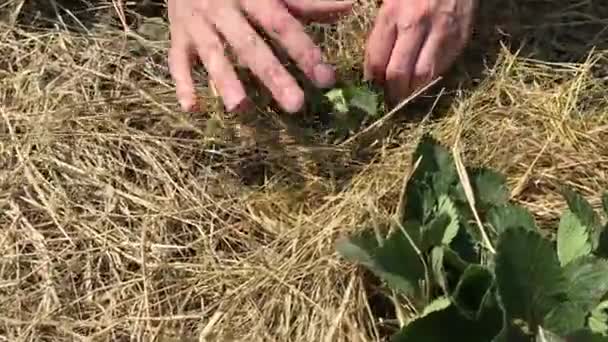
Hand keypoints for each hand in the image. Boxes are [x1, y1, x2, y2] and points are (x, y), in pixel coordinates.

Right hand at [167, 0, 352, 112]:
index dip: (304, 52)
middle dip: (273, 76)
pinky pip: (177, 61)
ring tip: (239, 109)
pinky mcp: (178, 36)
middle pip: (251, 46)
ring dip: (225, 82)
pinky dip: (182, 84)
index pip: (282, 26)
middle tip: (295, 106)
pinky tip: (192, 108)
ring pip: (213, 55)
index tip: (326, 80)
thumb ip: (306, 2)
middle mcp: (225, 10)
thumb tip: (349, 6)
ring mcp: (198, 24)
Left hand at [364, 0, 476, 107]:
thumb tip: (372, 60)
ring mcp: (441, 31)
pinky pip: (443, 67)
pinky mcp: (460, 36)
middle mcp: (416, 24)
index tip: (371, 86)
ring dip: (412, 91)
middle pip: (398, 74)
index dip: (371, 79)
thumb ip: (380, 25)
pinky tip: (423, 79)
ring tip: (404, 94)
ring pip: (423, 76)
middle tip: (387, 98)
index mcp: (393, 12)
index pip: (377, 60)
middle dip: (391, 92)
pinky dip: (431, 78)